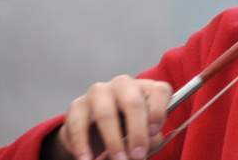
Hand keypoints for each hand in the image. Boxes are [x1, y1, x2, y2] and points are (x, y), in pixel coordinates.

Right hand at [50, 75, 171, 159]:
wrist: (98, 130)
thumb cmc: (130, 129)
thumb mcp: (145, 133)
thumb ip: (149, 139)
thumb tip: (141, 150)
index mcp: (147, 88)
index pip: (160, 91)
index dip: (158, 112)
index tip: (154, 132)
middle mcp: (125, 85)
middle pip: (133, 103)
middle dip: (136, 132)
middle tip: (137, 155)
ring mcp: (100, 92)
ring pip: (105, 113)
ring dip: (112, 141)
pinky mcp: (78, 105)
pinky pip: (79, 124)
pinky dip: (82, 145)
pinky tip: (87, 159)